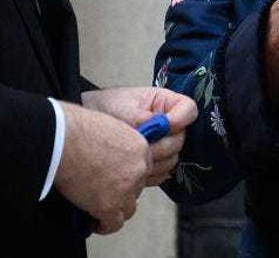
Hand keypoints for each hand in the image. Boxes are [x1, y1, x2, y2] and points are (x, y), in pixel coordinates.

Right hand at [54, 102, 150, 233]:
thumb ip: (118, 143)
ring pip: (128, 208)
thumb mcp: (110, 127)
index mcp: (140, 147)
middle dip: (122, 191)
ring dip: (115, 209)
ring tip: (100, 209)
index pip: (143, 168)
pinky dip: (104, 226)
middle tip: (105, 192)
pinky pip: (113, 224)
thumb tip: (111, 154)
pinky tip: (95, 222)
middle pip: (137, 188)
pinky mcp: (108, 205)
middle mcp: (138, 169)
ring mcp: (126, 189)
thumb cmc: (78, 129)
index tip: (118, 180)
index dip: (129, 175)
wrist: (62, 140)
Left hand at [82, 87, 196, 185]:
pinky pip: (162, 172)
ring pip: (173, 158)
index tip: (165, 126)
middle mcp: (170, 124)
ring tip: (134, 159)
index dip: (181, 120)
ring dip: (155, 162)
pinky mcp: (156, 161)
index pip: (188, 110)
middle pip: (181, 139)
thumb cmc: (106, 108)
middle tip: (142, 148)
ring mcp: (164, 143)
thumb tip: (159, 127)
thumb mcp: (123, 108)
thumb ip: (143, 118)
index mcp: (166, 103)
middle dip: (162, 146)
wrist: (90, 124)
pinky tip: (135, 169)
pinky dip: (150, 174)